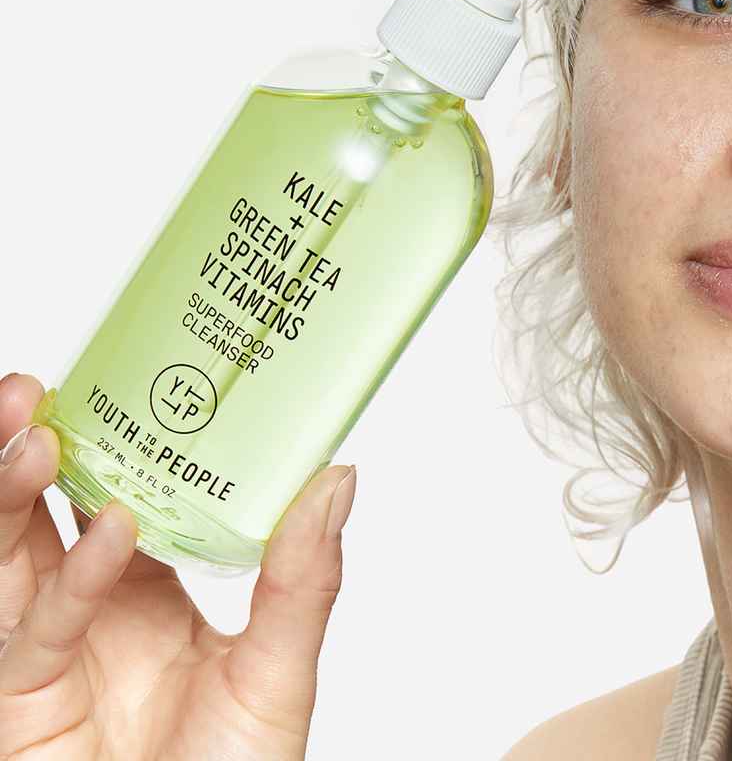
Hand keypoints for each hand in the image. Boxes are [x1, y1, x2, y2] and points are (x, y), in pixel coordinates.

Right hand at [0, 371, 357, 759]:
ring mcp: (48, 660)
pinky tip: (111, 532)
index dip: (105, 448)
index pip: (111, 501)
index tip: (119, 384)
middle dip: (27, 451)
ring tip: (37, 427)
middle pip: (37, 518)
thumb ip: (304, 577)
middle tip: (38, 390)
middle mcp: (90, 616)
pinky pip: (37, 634)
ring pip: (7, 560)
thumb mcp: (279, 669)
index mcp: (147, 595)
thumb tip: (338, 476)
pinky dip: (74, 581)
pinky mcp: (19, 706)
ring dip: (12, 491)